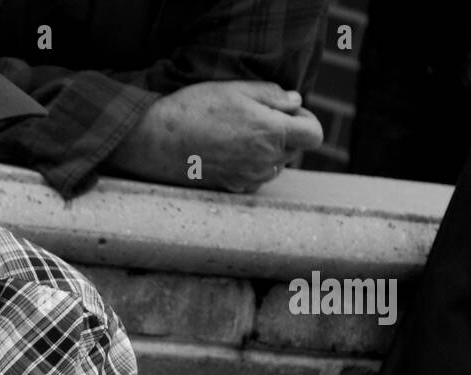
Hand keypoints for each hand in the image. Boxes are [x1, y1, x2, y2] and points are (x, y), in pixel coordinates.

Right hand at [107, 81, 323, 191]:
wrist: (156, 141)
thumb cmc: (194, 110)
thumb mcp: (235, 90)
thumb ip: (272, 95)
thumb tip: (294, 102)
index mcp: (272, 133)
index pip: (314, 135)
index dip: (306, 121)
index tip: (288, 113)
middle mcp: (266, 161)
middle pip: (294, 150)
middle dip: (283, 135)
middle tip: (253, 119)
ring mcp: (249, 178)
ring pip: (274, 166)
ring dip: (265, 152)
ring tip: (235, 137)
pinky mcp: (232, 189)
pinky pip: (254, 178)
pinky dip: (248, 166)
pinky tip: (225, 153)